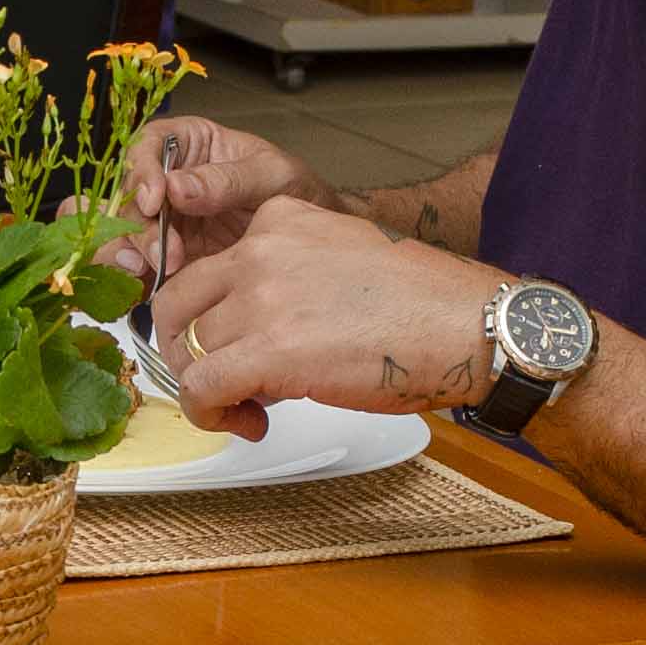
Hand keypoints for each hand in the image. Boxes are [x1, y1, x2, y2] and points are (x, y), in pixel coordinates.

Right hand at [103, 116, 336, 283]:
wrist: (313, 240)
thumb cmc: (297, 192)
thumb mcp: (272, 176)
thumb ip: (227, 180)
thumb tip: (179, 187)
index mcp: (188, 146)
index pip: (148, 146)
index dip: (142, 172)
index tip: (156, 198)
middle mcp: (168, 181)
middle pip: (129, 195)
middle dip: (138, 224)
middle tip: (161, 249)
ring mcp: (165, 222)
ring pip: (124, 232)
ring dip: (129, 251)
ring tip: (150, 269)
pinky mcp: (167, 257)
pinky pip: (138, 265)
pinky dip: (134, 277)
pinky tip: (143, 285)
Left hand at [144, 200, 506, 438]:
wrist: (467, 325)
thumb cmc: (422, 303)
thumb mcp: (340, 259)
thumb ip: (288, 279)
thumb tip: (257, 335)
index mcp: (279, 219)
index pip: (208, 268)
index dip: (212, 317)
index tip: (235, 346)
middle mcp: (260, 249)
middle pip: (178, 305)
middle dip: (188, 350)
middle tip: (219, 382)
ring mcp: (260, 297)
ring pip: (192, 351)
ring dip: (212, 390)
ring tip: (252, 410)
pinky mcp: (267, 349)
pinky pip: (200, 389)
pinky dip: (210, 415)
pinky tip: (247, 425)